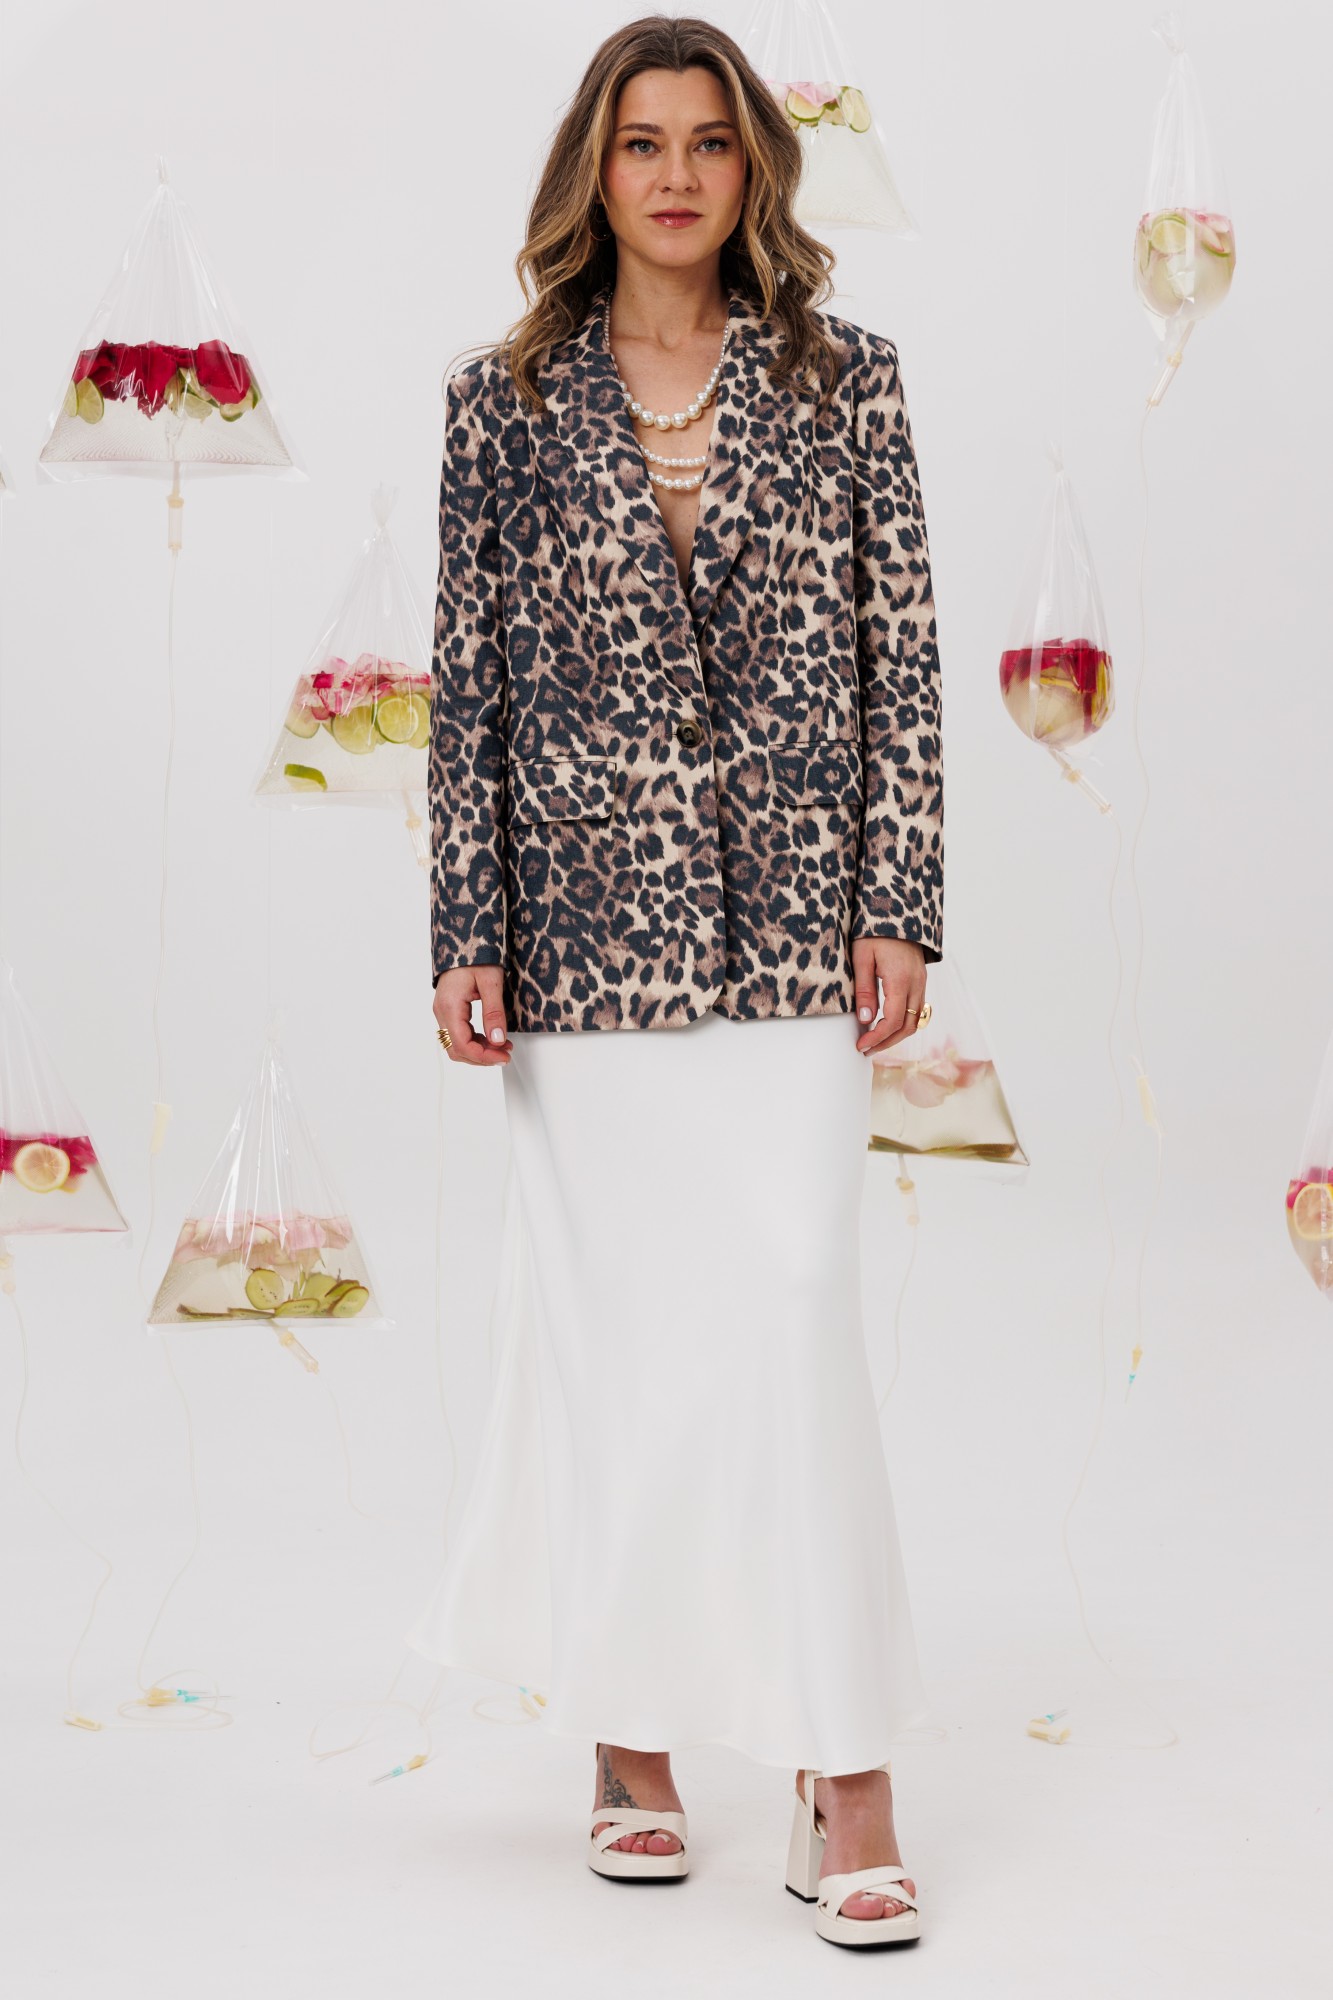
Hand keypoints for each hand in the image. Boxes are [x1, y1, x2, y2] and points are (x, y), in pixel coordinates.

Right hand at [434, 964, 512, 1065]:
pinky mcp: (449, 1009)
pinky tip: (491, 1038)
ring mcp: (443, 1011)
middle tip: (505, 1054)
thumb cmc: (476, 955)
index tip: (503, 1056)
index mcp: (450, 1006)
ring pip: (456, 1045)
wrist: (465, 939)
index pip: (462, 1045)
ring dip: (478, 1051)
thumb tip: (497, 1040)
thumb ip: (494, 1012)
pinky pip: (458, 1034)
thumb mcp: (491, 982)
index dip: (484, 1056)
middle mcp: (442, 1011)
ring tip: (501, 1047)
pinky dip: (474, 1041)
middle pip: (456, 1050)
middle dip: (481, 1057)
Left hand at [851, 937, 925, 1056]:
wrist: (896, 912)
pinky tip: (887, 1025)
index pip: (894, 1020)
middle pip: (907, 1026)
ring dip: (896, 1035)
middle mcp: (916, 983)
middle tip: (866, 1049)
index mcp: (900, 979)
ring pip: (915, 1021)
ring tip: (875, 1042)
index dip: (877, 1037)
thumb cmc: (874, 932)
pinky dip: (903, 1023)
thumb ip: (864, 990)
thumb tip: (866, 1020)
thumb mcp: (861, 958)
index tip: (861, 1045)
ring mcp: (921, 982)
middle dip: (887, 1042)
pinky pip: (917, 1010)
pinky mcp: (920, 980)